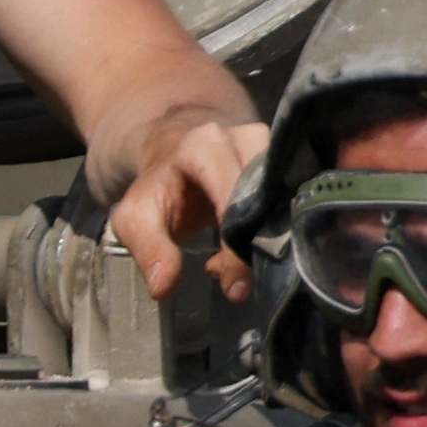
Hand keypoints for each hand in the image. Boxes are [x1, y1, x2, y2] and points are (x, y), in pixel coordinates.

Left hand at [105, 100, 269, 301]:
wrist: (175, 155)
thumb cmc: (157, 187)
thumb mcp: (136, 219)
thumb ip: (149, 249)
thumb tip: (164, 288)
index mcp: (205, 144)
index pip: (232, 197)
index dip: (234, 246)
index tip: (233, 287)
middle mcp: (245, 138)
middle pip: (265, 200)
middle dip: (253, 249)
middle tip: (236, 285)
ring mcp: (271, 148)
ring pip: (284, 203)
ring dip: (265, 243)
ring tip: (235, 268)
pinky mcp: (286, 162)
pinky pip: (290, 202)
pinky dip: (274, 234)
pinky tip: (246, 251)